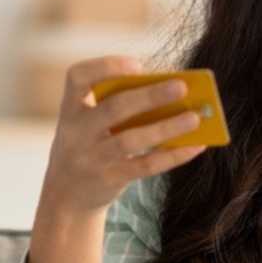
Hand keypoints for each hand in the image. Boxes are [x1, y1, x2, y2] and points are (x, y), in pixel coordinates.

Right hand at [36, 55, 209, 219]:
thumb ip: (118, 107)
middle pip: (114, 108)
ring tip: (195, 118)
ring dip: (167, 127)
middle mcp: (76, 132)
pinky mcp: (109, 179)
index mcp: (71, 109)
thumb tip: (172, 94)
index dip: (106, 67)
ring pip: (132, 140)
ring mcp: (91, 158)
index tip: (138, 65)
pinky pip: (146, 166)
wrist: (66, 197)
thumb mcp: (89, 125)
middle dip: (150, 96)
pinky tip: (195, 145)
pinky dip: (173, 155)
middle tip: (182, 87)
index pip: (76, 77)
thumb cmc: (89, 147)